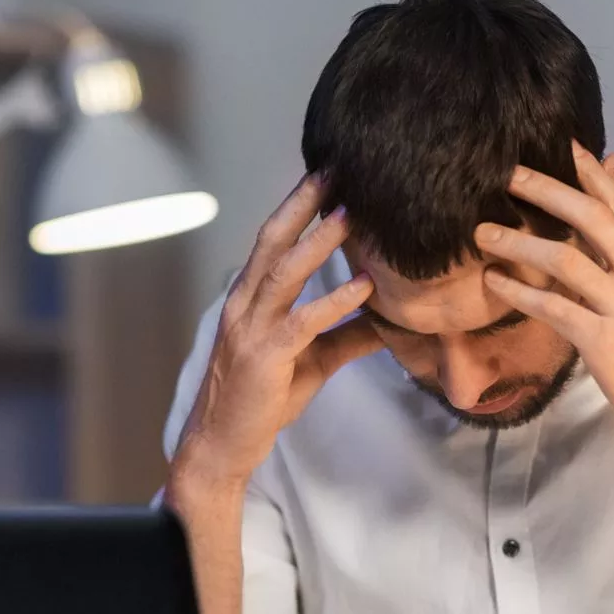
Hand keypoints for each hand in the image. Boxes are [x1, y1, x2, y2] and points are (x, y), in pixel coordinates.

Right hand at [171, 176, 381, 491]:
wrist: (222, 444)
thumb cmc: (262, 399)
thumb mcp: (313, 362)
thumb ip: (347, 337)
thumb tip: (391, 321)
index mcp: (250, 298)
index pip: (273, 240)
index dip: (298, 206)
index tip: (327, 175)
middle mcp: (245, 304)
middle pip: (273, 241)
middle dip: (303, 203)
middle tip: (335, 169)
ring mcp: (251, 329)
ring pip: (285, 273)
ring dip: (319, 241)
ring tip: (352, 213)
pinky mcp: (265, 357)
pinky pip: (303, 322)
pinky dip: (335, 301)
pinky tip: (364, 285)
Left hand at [477, 143, 613, 471]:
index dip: (591, 173)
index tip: (561, 146)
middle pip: (593, 218)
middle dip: (548, 190)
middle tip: (509, 174)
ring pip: (566, 259)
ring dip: (520, 242)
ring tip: (483, 234)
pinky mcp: (605, 342)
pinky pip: (553, 307)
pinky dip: (519, 292)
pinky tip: (494, 283)